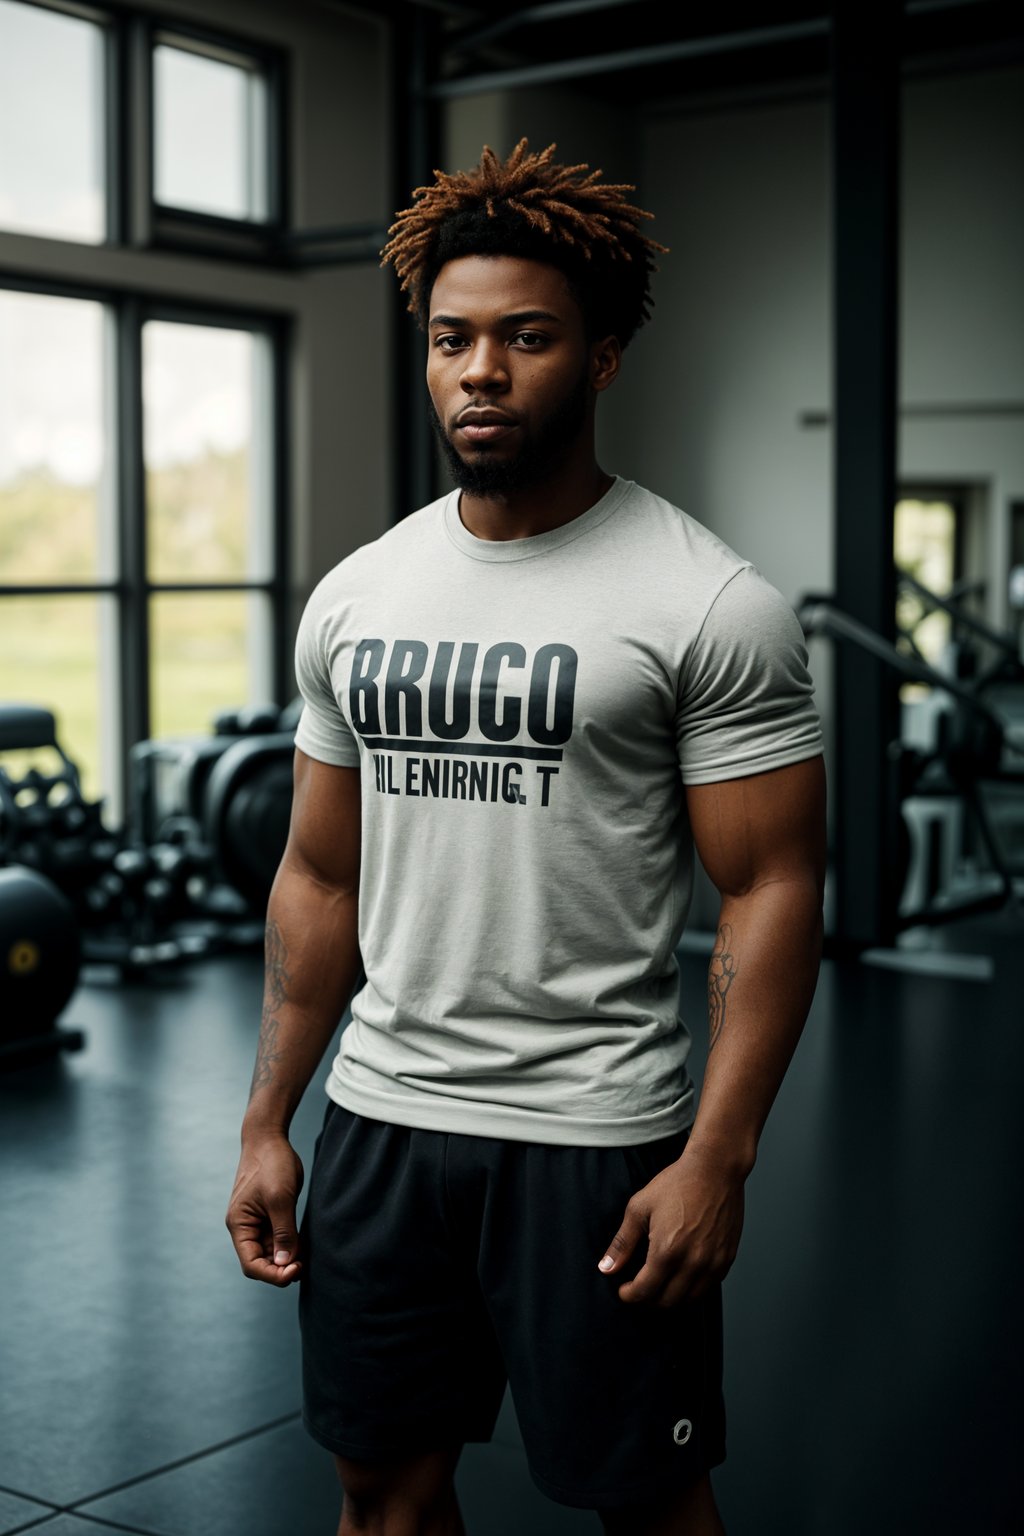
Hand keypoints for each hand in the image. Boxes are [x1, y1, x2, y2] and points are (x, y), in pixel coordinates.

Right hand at [226, 1133, 304, 1285]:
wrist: (269, 1138)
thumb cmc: (271, 1164)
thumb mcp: (280, 1198)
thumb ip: (283, 1232)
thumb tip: (284, 1263)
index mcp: (239, 1225)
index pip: (251, 1264)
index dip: (272, 1274)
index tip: (294, 1270)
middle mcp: (245, 1228)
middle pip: (261, 1262)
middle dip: (281, 1268)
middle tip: (304, 1265)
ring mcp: (257, 1222)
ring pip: (271, 1252)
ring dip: (287, 1259)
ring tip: (306, 1257)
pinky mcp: (269, 1215)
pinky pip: (278, 1238)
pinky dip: (290, 1245)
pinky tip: (304, 1246)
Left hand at [597, 1146, 744, 1306]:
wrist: (715, 1169)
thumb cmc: (677, 1183)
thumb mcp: (640, 1207)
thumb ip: (623, 1242)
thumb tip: (606, 1269)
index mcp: (667, 1250)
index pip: (645, 1292)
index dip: (629, 1295)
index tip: (624, 1289)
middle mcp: (692, 1262)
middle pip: (667, 1302)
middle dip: (648, 1299)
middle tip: (640, 1288)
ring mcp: (713, 1263)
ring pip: (690, 1300)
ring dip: (671, 1298)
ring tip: (660, 1284)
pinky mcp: (727, 1259)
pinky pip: (708, 1288)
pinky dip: (692, 1289)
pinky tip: (681, 1275)